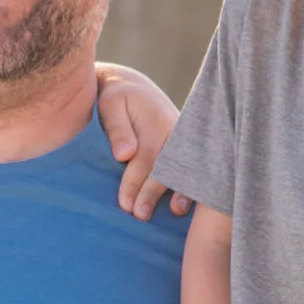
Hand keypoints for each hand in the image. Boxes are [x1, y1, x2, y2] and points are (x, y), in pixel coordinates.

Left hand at [94, 64, 189, 220]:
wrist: (132, 86)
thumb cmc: (116, 99)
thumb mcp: (110, 105)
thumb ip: (118, 129)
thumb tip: (123, 155)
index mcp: (155, 120)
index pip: (146, 156)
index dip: (136, 182)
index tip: (125, 205)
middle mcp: (175, 130)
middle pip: (166, 166)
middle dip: (153, 193)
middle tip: (140, 216)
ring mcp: (185, 139)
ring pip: (185, 166)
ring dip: (182, 191)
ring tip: (177, 212)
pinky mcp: (188, 146)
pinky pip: (193, 166)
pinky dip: (193, 185)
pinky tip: (190, 203)